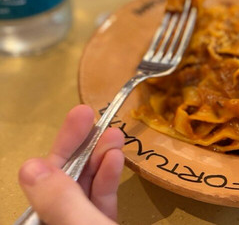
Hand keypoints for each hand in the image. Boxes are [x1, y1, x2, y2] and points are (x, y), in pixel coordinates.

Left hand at [18, 105, 123, 224]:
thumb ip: (61, 200)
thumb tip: (31, 166)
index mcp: (42, 223)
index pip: (43, 181)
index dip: (62, 147)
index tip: (80, 116)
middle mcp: (57, 221)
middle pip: (66, 179)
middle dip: (81, 146)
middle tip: (92, 115)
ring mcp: (80, 223)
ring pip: (86, 186)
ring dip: (101, 156)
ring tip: (115, 134)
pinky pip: (101, 198)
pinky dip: (109, 177)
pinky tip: (117, 158)